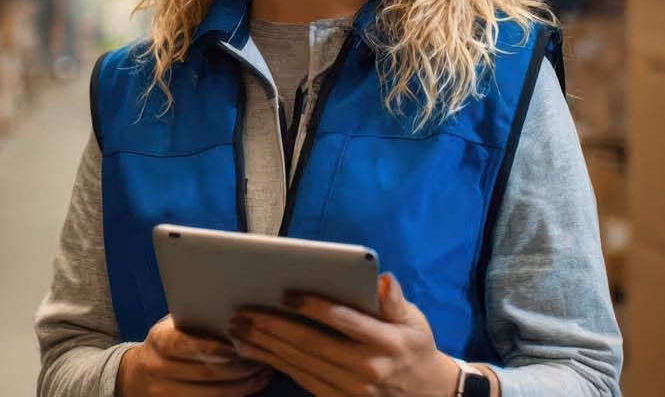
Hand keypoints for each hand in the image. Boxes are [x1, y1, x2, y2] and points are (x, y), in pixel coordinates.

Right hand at [118, 316, 272, 396]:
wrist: (137, 376)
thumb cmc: (167, 343)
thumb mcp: (172, 327)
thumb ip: (195, 321)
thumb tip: (233, 309)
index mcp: (159, 341)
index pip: (182, 344)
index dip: (209, 347)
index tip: (234, 347)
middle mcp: (158, 368)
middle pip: (203, 373)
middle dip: (238, 368)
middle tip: (263, 359)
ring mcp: (165, 393)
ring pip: (211, 394)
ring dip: (243, 385)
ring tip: (264, 372)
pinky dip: (236, 395)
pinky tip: (253, 385)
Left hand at [228, 274, 461, 396]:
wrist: (425, 396)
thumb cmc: (415, 349)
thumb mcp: (415, 322)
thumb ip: (396, 301)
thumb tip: (383, 279)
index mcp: (386, 342)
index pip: (344, 321)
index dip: (314, 307)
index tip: (286, 293)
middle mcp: (366, 368)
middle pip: (312, 344)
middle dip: (274, 327)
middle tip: (244, 310)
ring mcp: (350, 388)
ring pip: (300, 364)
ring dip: (266, 346)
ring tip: (239, 329)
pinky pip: (301, 379)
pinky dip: (275, 363)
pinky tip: (255, 351)